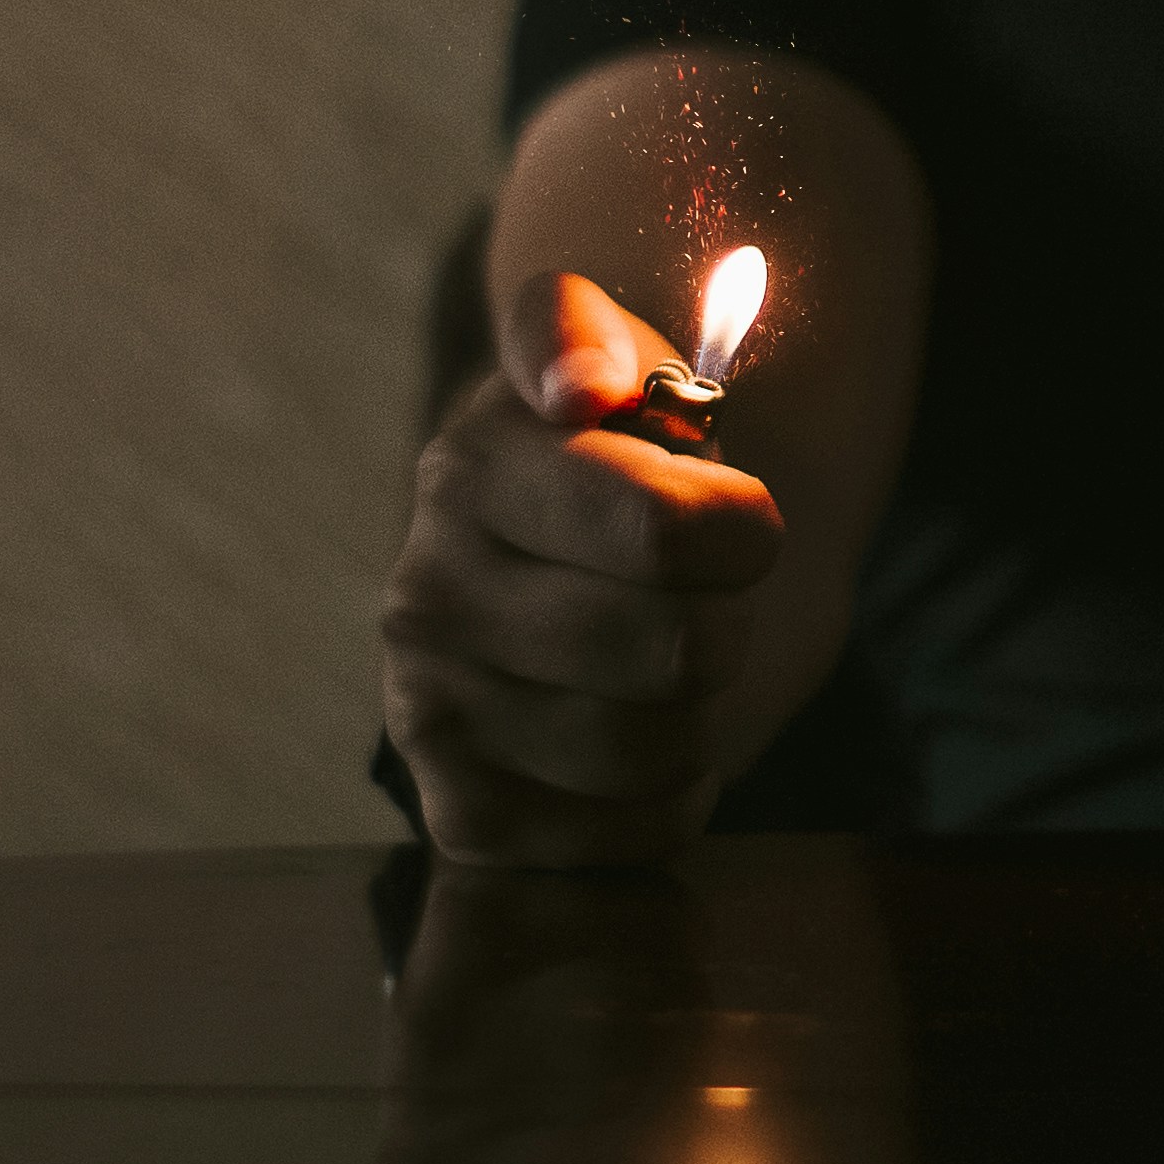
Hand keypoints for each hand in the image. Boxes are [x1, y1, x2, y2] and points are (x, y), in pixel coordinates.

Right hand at [380, 269, 785, 867]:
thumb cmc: (614, 454)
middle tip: (700, 592)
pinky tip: (644, 734)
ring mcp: (429, 710)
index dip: (739, 529)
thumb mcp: (609, 353)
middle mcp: (423, 591)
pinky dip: (671, 795)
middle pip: (678, 652)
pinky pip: (624, 833)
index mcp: (470, 468)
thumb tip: (582, 385)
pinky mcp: (461, 812)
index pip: (665, 533)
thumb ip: (584, 330)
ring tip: (670, 660)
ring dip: (703, 707)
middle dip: (727, 617)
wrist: (561, 566)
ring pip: (653, 748)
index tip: (733, 511)